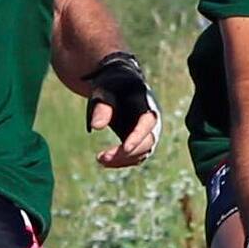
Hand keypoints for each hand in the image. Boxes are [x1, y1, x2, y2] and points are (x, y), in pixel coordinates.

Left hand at [81, 52, 160, 168]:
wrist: (117, 86)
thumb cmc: (110, 86)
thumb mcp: (104, 91)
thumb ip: (102, 107)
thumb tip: (96, 127)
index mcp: (147, 103)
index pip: (147, 122)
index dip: (138, 136)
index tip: (125, 149)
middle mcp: (152, 120)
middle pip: (147, 142)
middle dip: (126, 153)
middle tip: (101, 157)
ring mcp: (148, 132)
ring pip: (142, 153)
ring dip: (122, 160)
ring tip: (100, 159)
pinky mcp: (140, 141)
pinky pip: (136, 157)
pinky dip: (122, 161)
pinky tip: (104, 161)